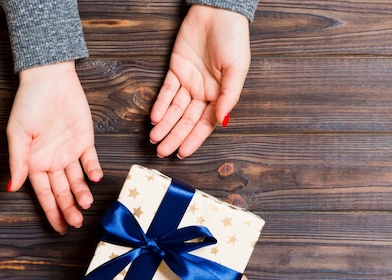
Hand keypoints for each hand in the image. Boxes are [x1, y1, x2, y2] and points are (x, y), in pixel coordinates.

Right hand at [6, 62, 102, 233]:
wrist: (49, 78)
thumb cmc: (28, 103)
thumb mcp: (17, 134)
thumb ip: (17, 162)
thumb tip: (12, 188)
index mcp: (34, 163)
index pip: (44, 194)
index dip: (51, 212)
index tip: (59, 229)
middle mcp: (52, 161)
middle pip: (62, 191)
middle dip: (69, 209)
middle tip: (76, 223)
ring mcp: (69, 151)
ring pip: (77, 180)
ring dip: (82, 193)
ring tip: (86, 203)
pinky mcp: (84, 140)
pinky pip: (90, 160)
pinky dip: (93, 170)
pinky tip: (95, 179)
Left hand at [150, 5, 250, 157]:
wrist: (218, 11)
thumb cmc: (234, 38)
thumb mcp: (237, 69)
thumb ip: (229, 96)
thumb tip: (222, 120)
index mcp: (221, 95)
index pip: (205, 124)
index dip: (193, 139)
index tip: (182, 153)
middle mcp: (204, 92)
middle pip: (187, 120)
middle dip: (174, 137)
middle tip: (162, 152)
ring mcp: (189, 82)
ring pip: (175, 109)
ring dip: (165, 125)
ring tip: (154, 139)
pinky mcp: (176, 69)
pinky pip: (166, 91)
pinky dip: (160, 104)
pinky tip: (154, 118)